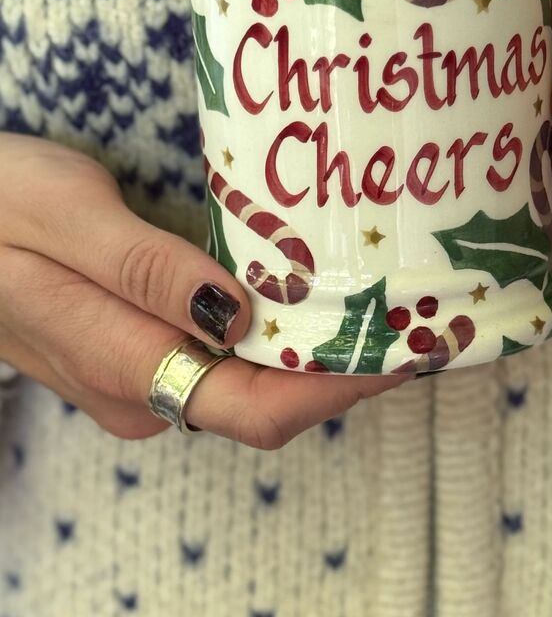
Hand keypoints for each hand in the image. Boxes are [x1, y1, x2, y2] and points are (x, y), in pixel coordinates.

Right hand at [0, 134, 410, 444]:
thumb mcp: (64, 216)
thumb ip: (145, 270)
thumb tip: (238, 316)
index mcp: (126, 364)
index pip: (256, 408)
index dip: (340, 387)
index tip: (408, 344)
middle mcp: (143, 388)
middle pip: (265, 399)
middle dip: (345, 366)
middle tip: (416, 309)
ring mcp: (140, 371)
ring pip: (248, 378)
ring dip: (316, 345)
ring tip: (380, 293)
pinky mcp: (137, 345)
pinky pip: (224, 355)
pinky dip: (278, 330)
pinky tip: (310, 288)